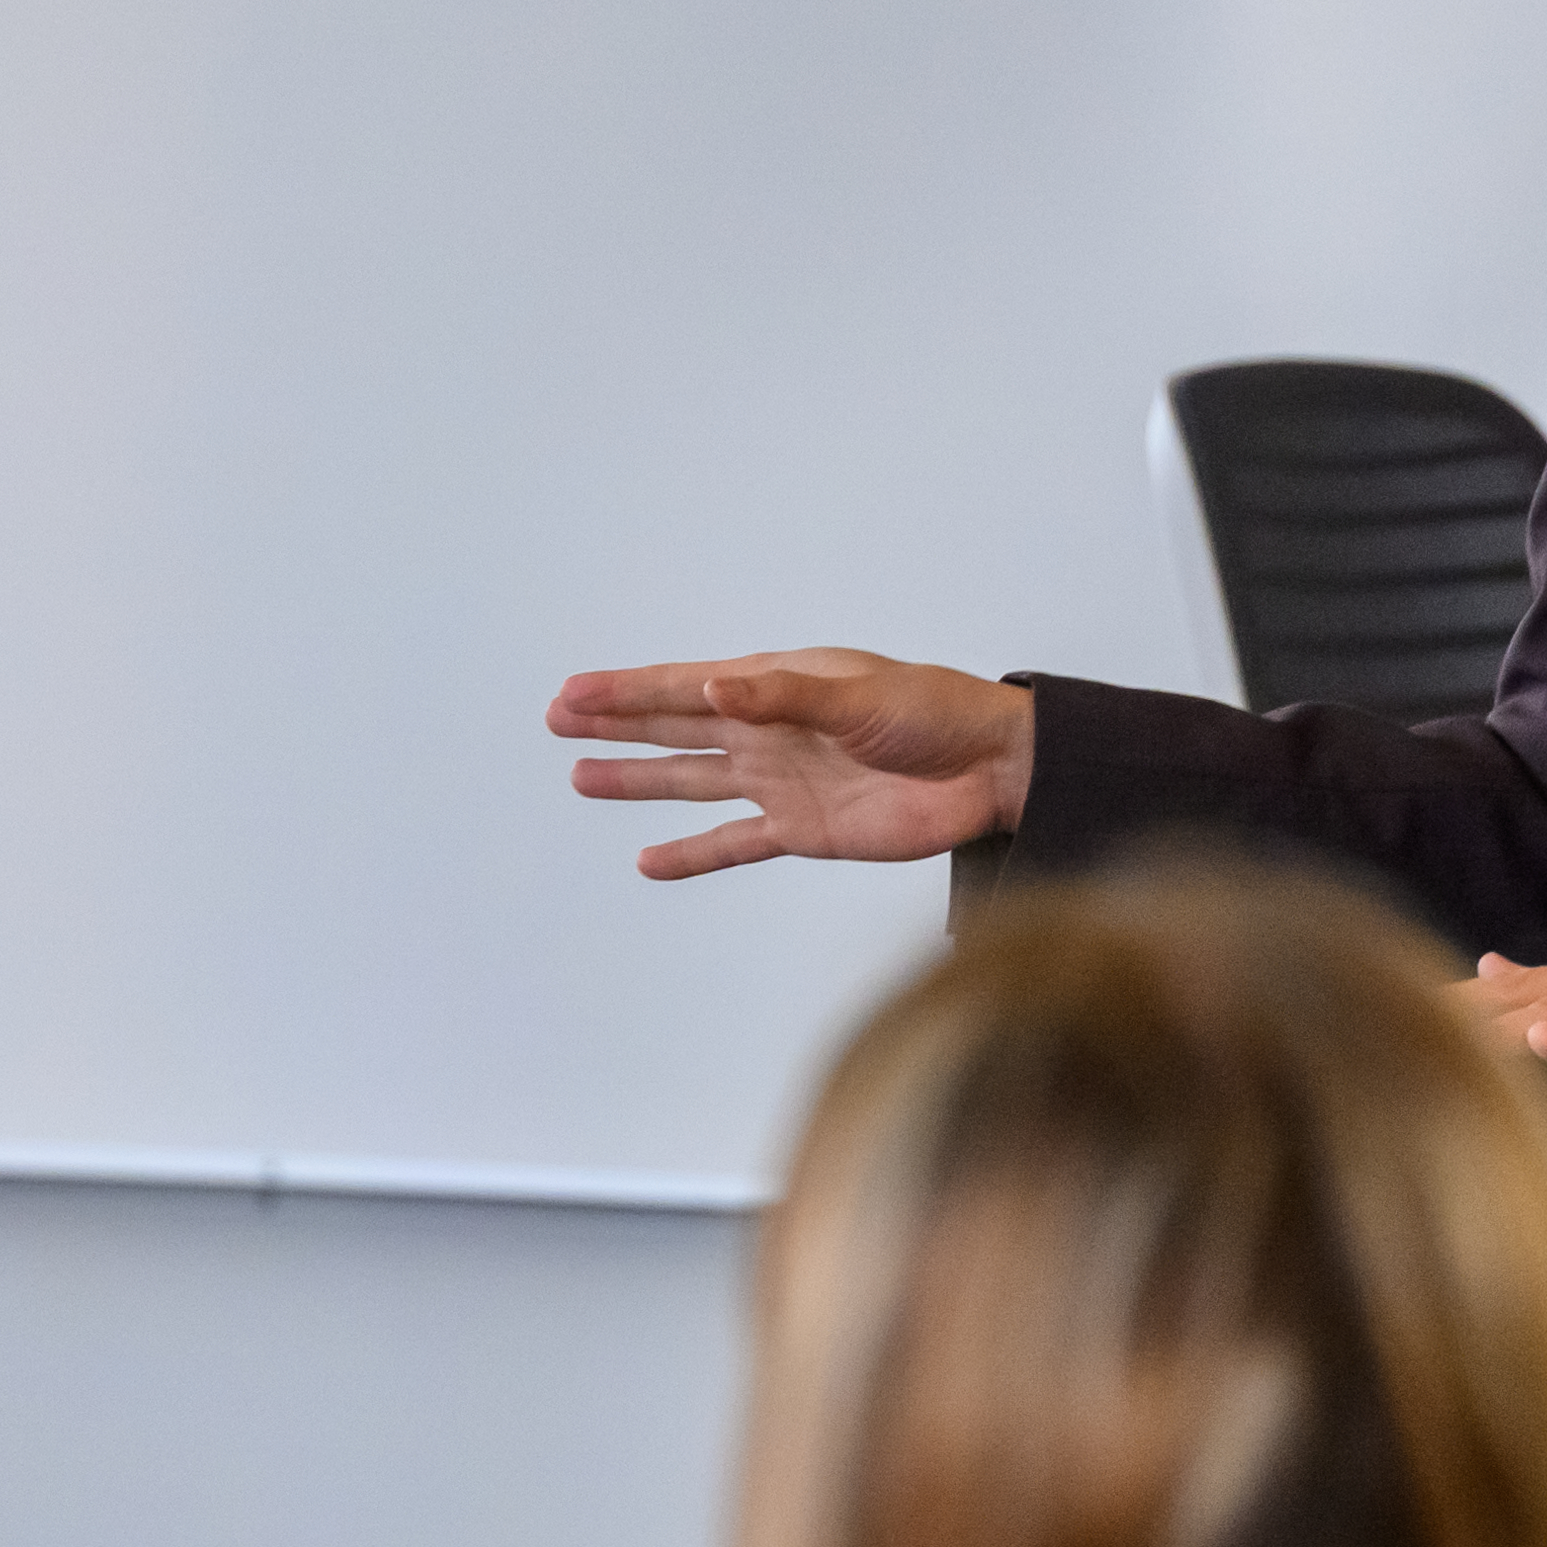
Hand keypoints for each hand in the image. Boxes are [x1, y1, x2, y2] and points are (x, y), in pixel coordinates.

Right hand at [551, 651, 1035, 877]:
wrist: (990, 774)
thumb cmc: (935, 716)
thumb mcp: (858, 697)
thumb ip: (785, 698)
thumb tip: (714, 695)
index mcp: (778, 687)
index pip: (685, 687)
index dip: (626, 691)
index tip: (574, 692)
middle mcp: (769, 732)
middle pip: (674, 728)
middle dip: (616, 725)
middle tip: (557, 720)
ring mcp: (781, 782)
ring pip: (691, 782)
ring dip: (638, 781)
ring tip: (580, 778)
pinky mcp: (802, 830)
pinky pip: (732, 842)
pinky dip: (691, 853)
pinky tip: (649, 859)